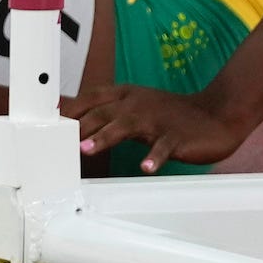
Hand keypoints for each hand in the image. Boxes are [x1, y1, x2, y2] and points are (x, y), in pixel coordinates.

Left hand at [61, 83, 250, 172]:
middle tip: (57, 141)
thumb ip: (110, 115)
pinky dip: (155, 156)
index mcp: (127, 95)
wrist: (216, 113)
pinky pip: (164, 147)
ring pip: (127, 125)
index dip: (70, 109)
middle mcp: (138, 104)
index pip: (92, 98)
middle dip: (80, 125)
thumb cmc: (170, 114)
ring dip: (105, 136)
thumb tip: (78, 125)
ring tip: (87, 148)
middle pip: (104, 112)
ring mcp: (157, 120)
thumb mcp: (137, 108)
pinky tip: (146, 167)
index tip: (47, 123)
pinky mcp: (176, 136)